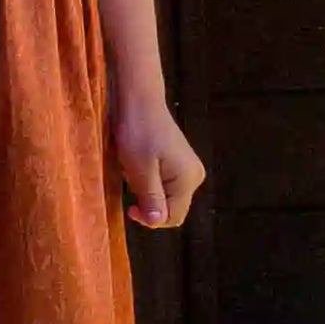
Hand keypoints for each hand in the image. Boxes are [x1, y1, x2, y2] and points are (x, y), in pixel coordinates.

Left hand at [113, 92, 204, 232]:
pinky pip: (163, 183)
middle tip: (131, 179)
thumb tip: (157, 222)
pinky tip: (138, 163)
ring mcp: (188, 168)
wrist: (139, 101)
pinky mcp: (179, 162)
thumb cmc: (138, 132)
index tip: (130, 206)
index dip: (150, 219)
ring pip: (164, 196)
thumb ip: (151, 198)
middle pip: (170, 208)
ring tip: (133, 168)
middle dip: (147, 201)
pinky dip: (148, 179)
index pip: (172, 218)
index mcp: (188, 180)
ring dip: (145, 189)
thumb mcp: (140, 170)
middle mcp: (194, 176)